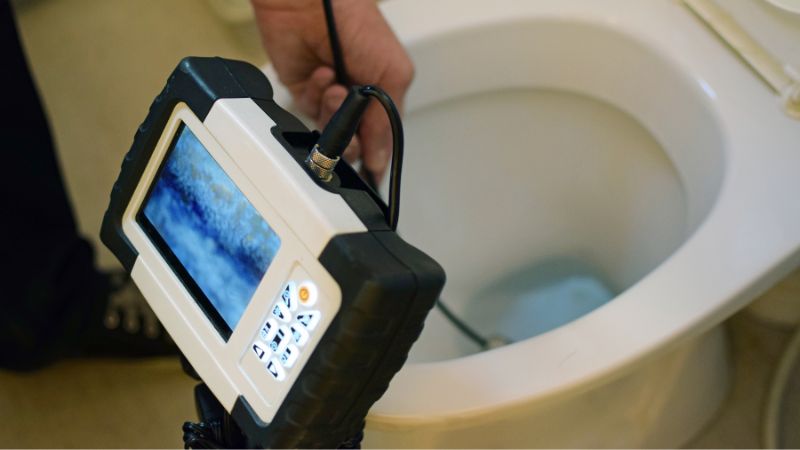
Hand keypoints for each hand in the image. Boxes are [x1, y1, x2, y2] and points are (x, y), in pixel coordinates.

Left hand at [252, 0, 413, 182]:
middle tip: (351, 127)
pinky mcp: (304, 91)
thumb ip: (387, 121)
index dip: (375, 154)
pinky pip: (309, 111)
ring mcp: (329, 96)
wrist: (311, 4)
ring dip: (334, 112)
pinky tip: (321, 74)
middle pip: (355, 141)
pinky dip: (315, 95)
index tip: (371, 168)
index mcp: (383, 93)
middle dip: (352, 138)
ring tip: (337, 89)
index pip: (381, 137)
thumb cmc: (356, 22)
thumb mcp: (391, 74)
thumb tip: (381, 157)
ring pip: (330, 131)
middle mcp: (357, 97)